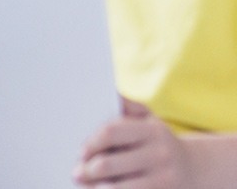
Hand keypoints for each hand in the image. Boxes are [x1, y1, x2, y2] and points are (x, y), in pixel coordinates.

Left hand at [76, 99, 192, 187]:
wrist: (195, 167)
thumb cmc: (158, 141)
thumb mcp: (149, 119)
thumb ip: (128, 107)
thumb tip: (112, 92)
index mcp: (151, 130)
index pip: (110, 133)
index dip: (90, 143)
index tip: (80, 152)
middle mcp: (159, 154)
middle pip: (108, 164)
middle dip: (87, 170)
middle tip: (76, 173)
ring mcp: (164, 178)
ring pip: (118, 188)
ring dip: (96, 188)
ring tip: (87, 186)